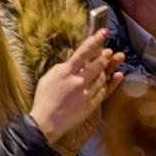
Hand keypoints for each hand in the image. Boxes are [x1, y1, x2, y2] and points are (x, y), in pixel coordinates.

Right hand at [30, 29, 114, 146]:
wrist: (46, 123)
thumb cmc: (44, 100)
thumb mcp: (48, 78)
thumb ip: (61, 68)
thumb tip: (72, 62)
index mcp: (66, 72)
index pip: (83, 52)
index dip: (95, 41)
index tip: (104, 32)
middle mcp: (78, 80)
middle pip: (97, 64)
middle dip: (105, 56)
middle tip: (108, 52)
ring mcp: (86, 93)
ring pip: (102, 77)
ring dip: (106, 70)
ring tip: (108, 65)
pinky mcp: (91, 105)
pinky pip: (103, 91)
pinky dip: (108, 83)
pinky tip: (112, 78)